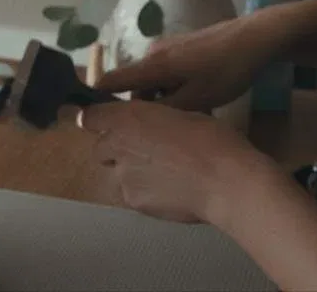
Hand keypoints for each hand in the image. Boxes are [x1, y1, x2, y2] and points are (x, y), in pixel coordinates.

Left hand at [78, 99, 277, 225]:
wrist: (226, 181)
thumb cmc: (211, 139)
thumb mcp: (182, 114)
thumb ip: (154, 120)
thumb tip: (150, 125)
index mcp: (128, 118)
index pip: (90, 118)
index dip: (97, 122)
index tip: (108, 126)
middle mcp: (117, 146)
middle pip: (100, 150)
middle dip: (116, 151)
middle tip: (145, 153)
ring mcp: (123, 177)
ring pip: (118, 175)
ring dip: (132, 174)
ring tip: (165, 177)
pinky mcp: (134, 201)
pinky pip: (134, 195)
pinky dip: (146, 193)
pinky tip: (171, 193)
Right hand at [94, 12, 290, 110]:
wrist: (255, 38)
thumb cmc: (225, 71)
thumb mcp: (196, 101)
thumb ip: (163, 112)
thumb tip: (136, 122)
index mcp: (151, 67)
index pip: (110, 82)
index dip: (96, 100)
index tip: (91, 120)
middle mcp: (152, 54)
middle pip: (135, 86)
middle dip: (145, 107)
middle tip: (166, 129)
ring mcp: (167, 48)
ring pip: (153, 81)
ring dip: (164, 98)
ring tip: (191, 114)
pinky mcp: (182, 46)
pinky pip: (166, 72)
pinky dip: (174, 87)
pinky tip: (200, 97)